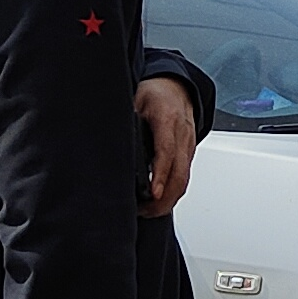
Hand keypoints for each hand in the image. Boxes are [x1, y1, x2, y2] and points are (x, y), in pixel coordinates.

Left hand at [135, 74, 197, 214]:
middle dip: (164, 198)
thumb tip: (108, 138)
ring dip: (169, 200)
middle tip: (145, 211)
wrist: (178, 88)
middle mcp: (182, 135)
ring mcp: (188, 146)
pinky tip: (159, 200)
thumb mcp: (135, 99)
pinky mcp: (189, 154)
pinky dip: (173, 192)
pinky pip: (184, 176)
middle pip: (179, 174)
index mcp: (168, 119)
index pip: (166, 151)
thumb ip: (126, 119)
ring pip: (184, 180)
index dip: (160, 174)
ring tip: (149, 211)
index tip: (152, 192)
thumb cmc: (156, 94)